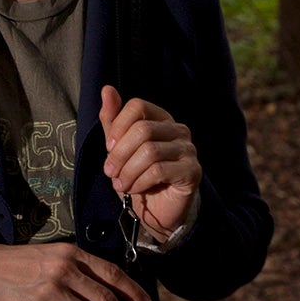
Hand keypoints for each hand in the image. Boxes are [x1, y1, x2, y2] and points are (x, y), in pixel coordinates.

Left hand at [101, 85, 199, 239]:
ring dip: (128, 171)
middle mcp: (178, 130)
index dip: (118, 126)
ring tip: (121, 184)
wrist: (155, 211)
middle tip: (110, 172)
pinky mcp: (192, 171)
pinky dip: (140, 181)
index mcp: (161, 119)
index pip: (137, 106)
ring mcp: (188, 150)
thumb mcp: (119, 148)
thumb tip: (107, 89)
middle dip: (120, 154)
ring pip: (149, 151)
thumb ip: (112, 120)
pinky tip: (136, 189)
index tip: (108, 148)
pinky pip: (159, 170)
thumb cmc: (138, 176)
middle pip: (142, 129)